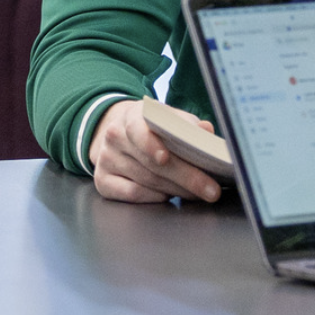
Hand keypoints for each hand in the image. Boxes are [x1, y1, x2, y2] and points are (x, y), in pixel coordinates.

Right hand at [91, 99, 220, 204]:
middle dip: (186, 178)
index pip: (137, 130)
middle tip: (211, 190)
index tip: (165, 157)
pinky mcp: (103, 180)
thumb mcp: (169, 118)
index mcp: (131, 116)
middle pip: (151, 163)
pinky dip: (154, 197)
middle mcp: (114, 137)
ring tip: (199, 193)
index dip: (150, 145)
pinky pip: (132, 194)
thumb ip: (187, 124)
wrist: (121, 134)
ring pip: (146, 181)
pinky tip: (169, 195)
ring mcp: (106, 160)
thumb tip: (205, 131)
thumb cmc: (152, 128)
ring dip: (177, 190)